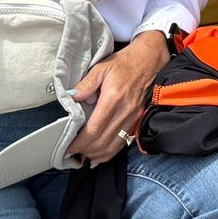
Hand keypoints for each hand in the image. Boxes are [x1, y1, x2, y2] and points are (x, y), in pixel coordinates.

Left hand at [67, 30, 171, 165]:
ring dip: (97, 155)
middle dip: (85, 151)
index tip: (68, 147)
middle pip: (103, 141)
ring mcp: (133, 118)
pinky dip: (109, 153)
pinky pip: (123, 143)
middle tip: (71, 153)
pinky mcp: (138, 120)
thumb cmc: (124, 63)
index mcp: (114, 98)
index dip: (80, 142)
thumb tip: (71, 97)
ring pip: (113, 146)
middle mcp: (125, 111)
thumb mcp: (102, 67)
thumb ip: (86, 84)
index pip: (94, 129)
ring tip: (82, 157)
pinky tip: (98, 157)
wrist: (149, 61)